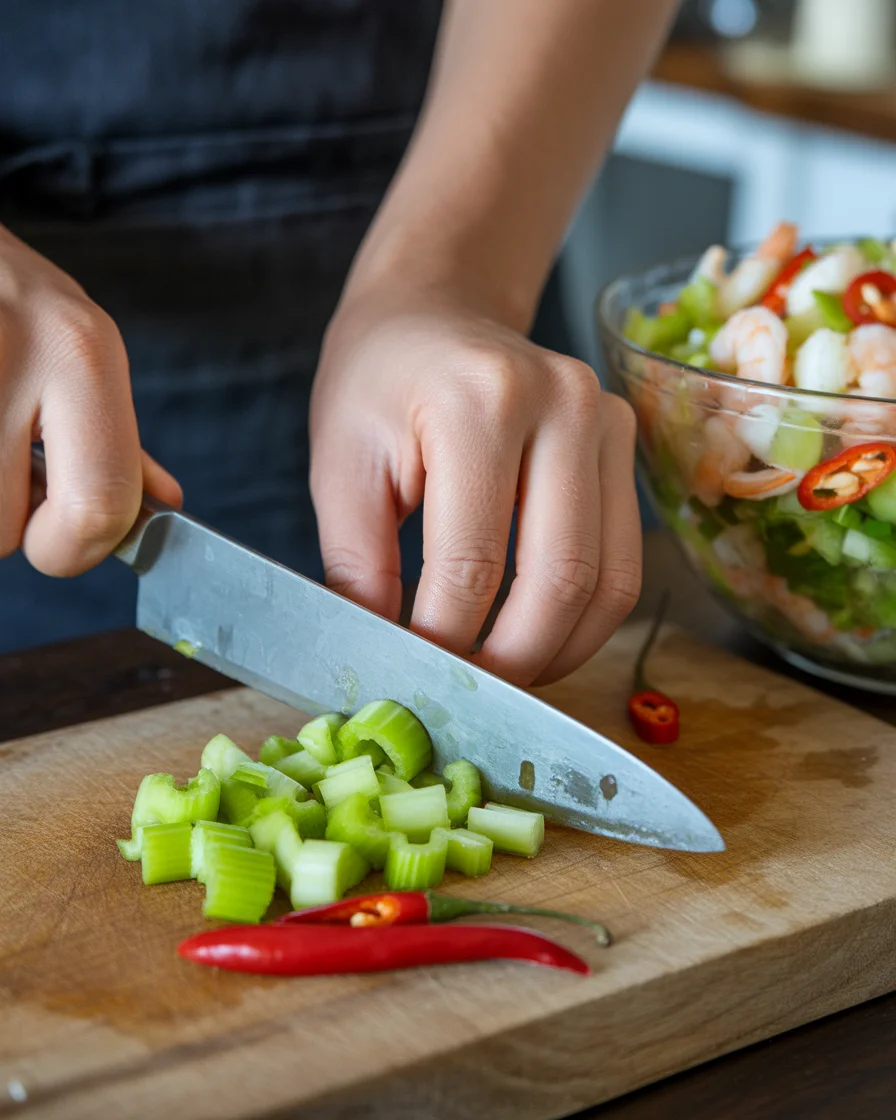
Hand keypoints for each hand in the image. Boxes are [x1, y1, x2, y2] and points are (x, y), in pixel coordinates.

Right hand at [0, 225, 180, 576]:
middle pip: (5, 530)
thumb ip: (117, 438)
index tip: (55, 539)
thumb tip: (162, 504)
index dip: (73, 550)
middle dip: (5, 524)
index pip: (97, 507)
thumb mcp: (78, 348)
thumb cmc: (8, 294)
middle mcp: (18, 356)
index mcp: (81, 356)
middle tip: (4, 472)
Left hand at [309, 285, 640, 686]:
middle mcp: (564, 403)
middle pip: (561, 578)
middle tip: (467, 696)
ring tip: (504, 677)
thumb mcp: (340, 468)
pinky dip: (585, 620)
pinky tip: (538, 637)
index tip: (416, 679)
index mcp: (480, 400)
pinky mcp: (627, 447)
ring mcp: (608, 421)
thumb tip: (383, 660)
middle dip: (513, 662)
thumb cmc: (376, 383)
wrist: (434, 310)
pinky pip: (624, 562)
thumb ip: (358, 567)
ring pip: (610, 582)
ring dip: (559, 652)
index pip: (473, 562)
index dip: (445, 641)